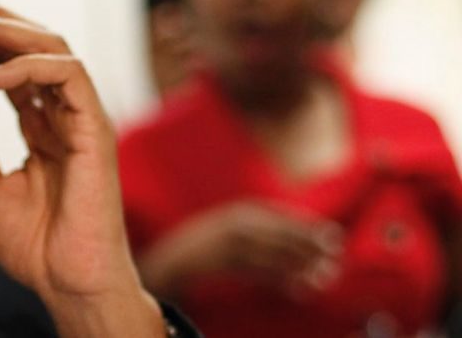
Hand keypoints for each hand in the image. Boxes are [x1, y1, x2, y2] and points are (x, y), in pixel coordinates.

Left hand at [0, 0, 163, 335]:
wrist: (65, 281)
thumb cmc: (33, 244)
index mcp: (40, 123)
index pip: (13, 59)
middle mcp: (62, 111)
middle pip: (28, 41)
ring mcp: (80, 115)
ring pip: (49, 45)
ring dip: (1, 27)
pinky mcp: (95, 126)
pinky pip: (67, 76)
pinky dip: (29, 67)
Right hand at [140, 201, 341, 299]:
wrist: (166, 261)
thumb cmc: (202, 249)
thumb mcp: (228, 232)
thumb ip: (255, 232)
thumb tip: (294, 243)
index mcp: (237, 213)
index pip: (278, 216)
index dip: (306, 225)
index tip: (333, 235)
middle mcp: (232, 224)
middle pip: (278, 234)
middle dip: (307, 244)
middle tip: (336, 255)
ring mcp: (224, 243)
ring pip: (270, 253)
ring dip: (299, 265)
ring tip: (324, 276)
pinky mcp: (220, 263)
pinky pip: (256, 272)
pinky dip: (279, 280)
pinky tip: (299, 289)